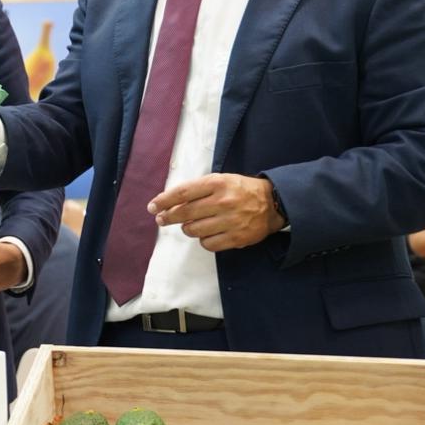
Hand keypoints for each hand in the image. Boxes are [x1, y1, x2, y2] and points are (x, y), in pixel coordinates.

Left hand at [150, 173, 283, 251]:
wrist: (272, 203)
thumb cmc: (239, 189)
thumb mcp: (219, 180)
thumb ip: (196, 190)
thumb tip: (168, 203)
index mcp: (217, 184)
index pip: (182, 193)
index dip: (163, 201)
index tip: (152, 207)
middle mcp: (223, 202)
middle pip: (185, 213)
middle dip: (168, 217)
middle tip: (161, 219)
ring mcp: (231, 221)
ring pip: (194, 230)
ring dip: (187, 228)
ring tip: (191, 224)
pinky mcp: (238, 238)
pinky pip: (208, 244)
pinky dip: (203, 240)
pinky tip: (207, 233)